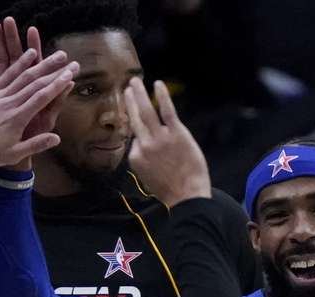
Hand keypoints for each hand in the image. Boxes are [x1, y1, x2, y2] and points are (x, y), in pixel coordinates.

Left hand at [0, 37, 77, 172]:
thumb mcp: (15, 154)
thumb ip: (36, 145)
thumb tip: (57, 138)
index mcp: (18, 118)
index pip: (42, 97)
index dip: (57, 84)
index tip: (69, 74)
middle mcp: (9, 103)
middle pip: (33, 82)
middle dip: (50, 68)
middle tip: (64, 57)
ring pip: (17, 74)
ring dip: (31, 60)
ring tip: (43, 49)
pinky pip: (1, 75)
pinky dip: (13, 64)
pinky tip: (21, 55)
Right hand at [122, 77, 210, 205]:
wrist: (187, 196)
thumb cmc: (170, 190)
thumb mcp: (148, 178)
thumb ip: (144, 160)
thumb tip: (141, 147)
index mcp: (136, 157)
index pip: (135, 138)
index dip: (139, 132)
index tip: (140, 123)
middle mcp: (145, 145)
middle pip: (135, 119)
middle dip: (130, 102)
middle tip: (127, 88)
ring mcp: (160, 138)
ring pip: (146, 111)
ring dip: (139, 94)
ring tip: (135, 82)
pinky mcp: (176, 133)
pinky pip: (167, 111)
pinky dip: (162, 96)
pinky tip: (158, 84)